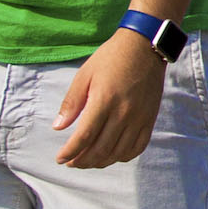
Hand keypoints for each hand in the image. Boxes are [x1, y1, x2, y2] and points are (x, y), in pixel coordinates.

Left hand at [54, 30, 168, 167]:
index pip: (84, 136)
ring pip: (118, 152)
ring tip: (88, 161)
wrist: (145, 46)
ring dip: (100, 162)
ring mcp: (139, 117)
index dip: (70, 152)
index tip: (60, 158)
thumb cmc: (111, 58)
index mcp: (104, 100)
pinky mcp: (150, 118)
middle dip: (82, 161)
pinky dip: (123, 156)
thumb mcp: (85, 75)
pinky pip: (138, 147)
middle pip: (100, 149)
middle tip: (71, 162)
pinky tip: (112, 155)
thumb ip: (71, 103)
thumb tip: (57, 127)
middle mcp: (123, 112)